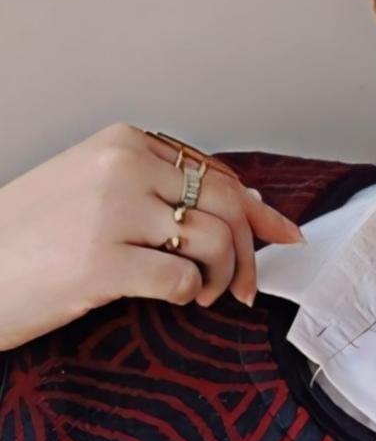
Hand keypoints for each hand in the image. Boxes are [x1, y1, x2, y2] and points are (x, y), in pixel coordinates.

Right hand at [0, 122, 305, 350]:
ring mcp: (112, 212)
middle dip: (251, 252)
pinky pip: (182, 278)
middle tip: (246, 287)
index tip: (282, 236)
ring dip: (221, 278)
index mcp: (123, 141)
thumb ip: (161, 188)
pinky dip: (188, 294)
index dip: (258, 211)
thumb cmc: (28, 235)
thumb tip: (248, 202)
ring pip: (214, 241)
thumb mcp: (92, 188)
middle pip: (227, 206)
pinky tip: (172, 298)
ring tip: (201, 294)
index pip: (216, 173)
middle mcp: (122, 167)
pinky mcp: (103, 262)